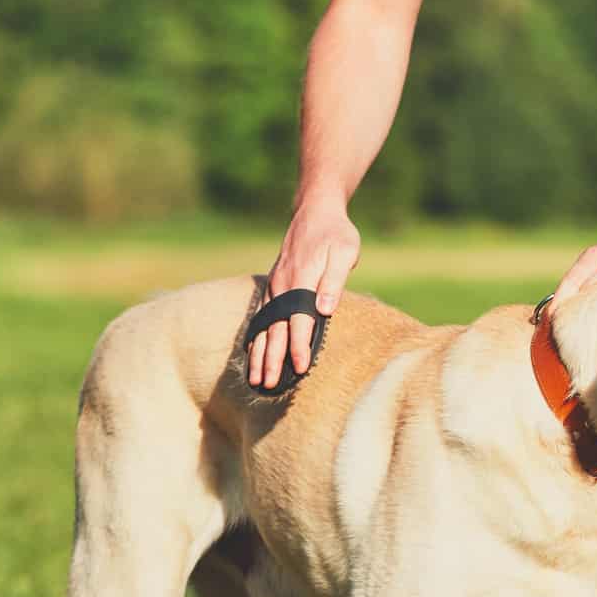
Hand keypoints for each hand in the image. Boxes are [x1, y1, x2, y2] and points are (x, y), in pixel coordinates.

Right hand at [250, 199, 360, 386]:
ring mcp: (275, 286)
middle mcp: (282, 285)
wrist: (315, 211)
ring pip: (263, 326)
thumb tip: (325, 307)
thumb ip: (334, 280)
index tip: (300, 368)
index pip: (299, 320)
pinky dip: (255, 337)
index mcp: (301, 279)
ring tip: (255, 379)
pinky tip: (252, 354)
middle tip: (268, 385)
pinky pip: (260, 316)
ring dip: (259, 353)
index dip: (299, 346)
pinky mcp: (273, 287)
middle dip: (271, 359)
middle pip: (275, 328)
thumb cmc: (335, 233)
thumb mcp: (344, 251)